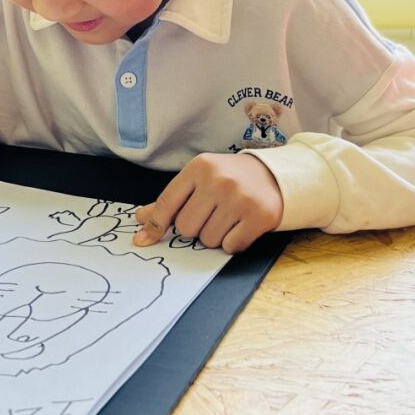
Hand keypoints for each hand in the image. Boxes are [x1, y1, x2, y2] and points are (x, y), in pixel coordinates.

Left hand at [133, 152, 283, 253]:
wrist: (273, 176)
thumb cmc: (229, 179)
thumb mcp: (199, 180)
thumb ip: (170, 200)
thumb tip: (140, 220)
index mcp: (200, 168)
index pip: (167, 203)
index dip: (155, 225)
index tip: (143, 240)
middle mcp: (219, 181)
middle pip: (186, 228)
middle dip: (195, 229)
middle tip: (210, 216)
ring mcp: (240, 199)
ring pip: (208, 240)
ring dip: (215, 237)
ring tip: (227, 219)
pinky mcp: (258, 216)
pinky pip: (230, 246)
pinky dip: (233, 243)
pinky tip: (240, 227)